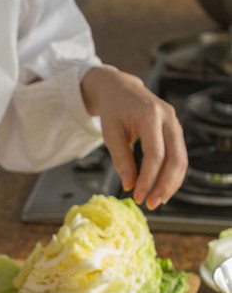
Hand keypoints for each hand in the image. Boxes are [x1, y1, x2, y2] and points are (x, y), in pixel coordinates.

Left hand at [80, 65, 187, 208]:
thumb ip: (121, 159)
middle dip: (164, 185)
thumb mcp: (110, 134)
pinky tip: (161, 187)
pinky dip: (172, 174)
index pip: (155, 154)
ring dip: (171, 183)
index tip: (138, 196)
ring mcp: (175, 122)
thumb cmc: (113, 110)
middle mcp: (168, 117)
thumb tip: (130, 185)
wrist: (120, 88)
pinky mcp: (175, 129)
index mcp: (150, 115)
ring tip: (156, 200)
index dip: (148, 178)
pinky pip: (179, 155)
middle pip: (175, 158)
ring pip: (181, 159)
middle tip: (151, 204)